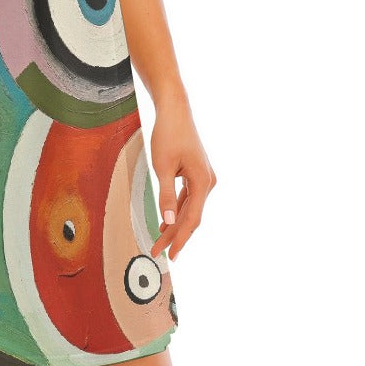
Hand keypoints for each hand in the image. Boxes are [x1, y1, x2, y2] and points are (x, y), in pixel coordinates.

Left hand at [148, 91, 215, 262]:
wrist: (174, 110)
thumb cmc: (168, 134)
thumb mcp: (162, 166)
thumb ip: (165, 195)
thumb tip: (168, 221)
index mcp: (202, 182)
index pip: (192, 219)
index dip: (180, 239)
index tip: (170, 255)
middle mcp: (207, 182)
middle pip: (191, 216)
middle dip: (174, 234)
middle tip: (157, 250)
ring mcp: (203, 178)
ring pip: (189, 208)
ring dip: (175, 224)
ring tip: (159, 241)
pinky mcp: (196, 173)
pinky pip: (188, 198)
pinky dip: (177, 210)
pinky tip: (167, 221)